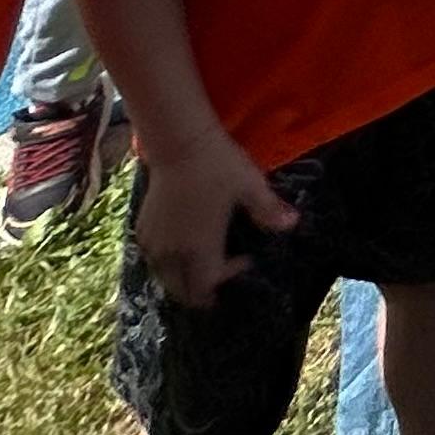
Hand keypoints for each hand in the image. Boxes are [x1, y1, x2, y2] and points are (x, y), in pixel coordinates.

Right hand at [134, 128, 297, 310]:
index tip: (245, 260)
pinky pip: (152, 261)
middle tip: (219, 279)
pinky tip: (182, 251)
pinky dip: (167, 265)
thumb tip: (293, 224)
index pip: (206, 284)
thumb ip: (268, 209)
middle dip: (200, 292)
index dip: (225, 280)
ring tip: (202, 267)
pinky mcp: (142, 229)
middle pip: (180, 290)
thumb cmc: (217, 165)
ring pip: (164, 278)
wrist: (178, 143)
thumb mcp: (249, 185)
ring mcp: (153, 241)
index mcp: (199, 246)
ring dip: (182, 280)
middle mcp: (172, 251)